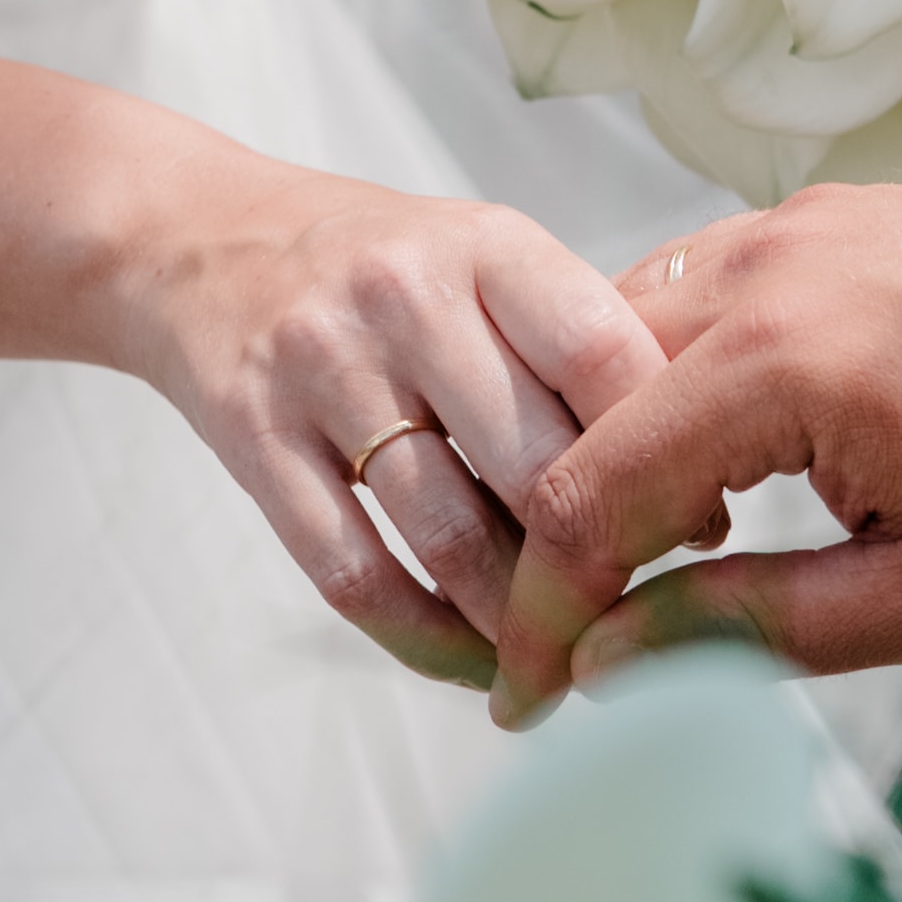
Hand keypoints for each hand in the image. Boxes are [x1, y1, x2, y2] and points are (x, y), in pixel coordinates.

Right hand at [111, 155, 668, 694]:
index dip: (666, 453)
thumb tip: (698, 494)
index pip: (604, 354)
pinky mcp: (254, 437)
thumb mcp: (485, 259)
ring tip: (557, 660)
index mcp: (486, 244)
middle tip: (633, 621)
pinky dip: (425, 642)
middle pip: (534, 464)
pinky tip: (469, 662)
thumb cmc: (379, 265)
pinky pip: (353, 575)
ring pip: (447, 536)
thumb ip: (579, 351)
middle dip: (597, 565)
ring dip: (515, 624)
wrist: (202, 239)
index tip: (695, 525)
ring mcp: (322, 366)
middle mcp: (405, 295)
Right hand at [490, 185, 901, 714]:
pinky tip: (733, 454)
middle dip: (567, 517)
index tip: (528, 694)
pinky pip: (709, 285)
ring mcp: (800, 222)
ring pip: (637, 327)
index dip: (546, 607)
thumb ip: (748, 625)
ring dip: (622, 434)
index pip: (591, 491)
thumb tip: (611, 658)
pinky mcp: (835, 210)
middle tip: (580, 629)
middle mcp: (768, 268)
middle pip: (586, 393)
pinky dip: (686, 371)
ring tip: (657, 552)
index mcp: (783, 366)